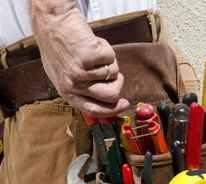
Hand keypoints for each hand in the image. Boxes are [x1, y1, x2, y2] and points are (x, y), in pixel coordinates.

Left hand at [30, 2, 128, 116]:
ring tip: (95, 51)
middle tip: (116, 75)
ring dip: (109, 61)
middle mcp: (73, 84)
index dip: (112, 110)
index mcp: (66, 92)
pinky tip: (94, 43)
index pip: (93, 110)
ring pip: (113, 74)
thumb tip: (105, 101)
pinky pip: (111, 58)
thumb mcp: (63, 74)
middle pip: (111, 96)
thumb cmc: (57, 45)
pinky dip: (107, 48)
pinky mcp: (89, 56)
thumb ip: (81, 90)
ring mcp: (81, 71)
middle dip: (119, 84)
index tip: (124, 104)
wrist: (51, 20)